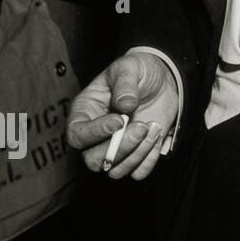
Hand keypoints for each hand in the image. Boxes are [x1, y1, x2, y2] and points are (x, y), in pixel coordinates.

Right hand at [66, 50, 178, 180]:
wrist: (163, 79)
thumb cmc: (138, 71)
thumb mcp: (129, 67)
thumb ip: (124, 84)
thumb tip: (124, 105)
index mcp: (85, 112)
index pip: (77, 135)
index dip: (96, 133)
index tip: (120, 120)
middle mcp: (95, 135)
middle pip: (94, 160)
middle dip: (121, 147)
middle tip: (142, 126)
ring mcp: (115, 147)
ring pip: (115, 170)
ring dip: (138, 153)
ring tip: (153, 127)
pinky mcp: (135, 154)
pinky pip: (137, 172)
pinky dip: (149, 160)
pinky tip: (157, 135)